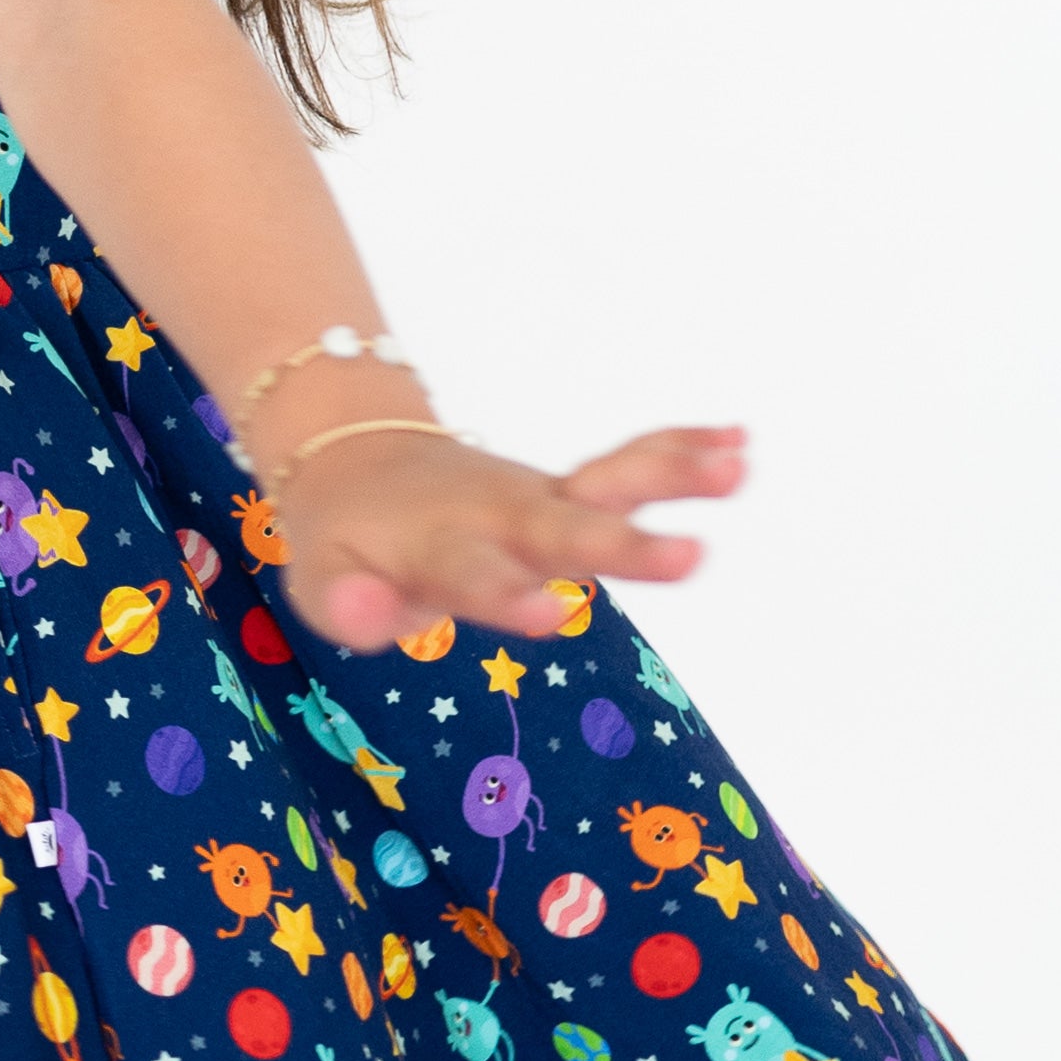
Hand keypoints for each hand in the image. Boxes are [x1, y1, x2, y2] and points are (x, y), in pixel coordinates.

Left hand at [261, 420, 747, 656]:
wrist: (359, 463)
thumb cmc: (347, 543)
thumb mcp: (321, 581)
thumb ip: (346, 604)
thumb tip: (366, 619)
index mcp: (442, 549)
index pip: (476, 576)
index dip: (507, 596)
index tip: (550, 612)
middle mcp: (502, 517)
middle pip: (565, 531)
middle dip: (624, 547)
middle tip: (694, 558)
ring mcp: (542, 498)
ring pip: (608, 482)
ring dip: (671, 474)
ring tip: (740, 467)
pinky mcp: (570, 492)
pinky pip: (627, 466)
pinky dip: (677, 449)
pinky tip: (739, 441)